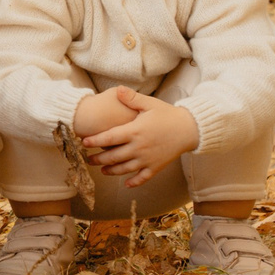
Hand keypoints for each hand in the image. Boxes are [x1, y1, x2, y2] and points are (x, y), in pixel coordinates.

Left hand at [80, 89, 199, 186]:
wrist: (190, 129)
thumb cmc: (168, 114)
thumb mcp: (150, 103)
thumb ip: (132, 98)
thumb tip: (117, 89)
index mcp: (135, 131)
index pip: (109, 138)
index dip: (94, 141)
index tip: (83, 142)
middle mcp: (139, 148)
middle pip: (113, 157)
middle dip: (98, 159)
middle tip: (88, 159)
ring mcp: (147, 159)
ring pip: (124, 169)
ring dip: (111, 171)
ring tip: (102, 170)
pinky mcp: (156, 167)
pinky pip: (142, 178)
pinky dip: (133, 182)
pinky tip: (126, 184)